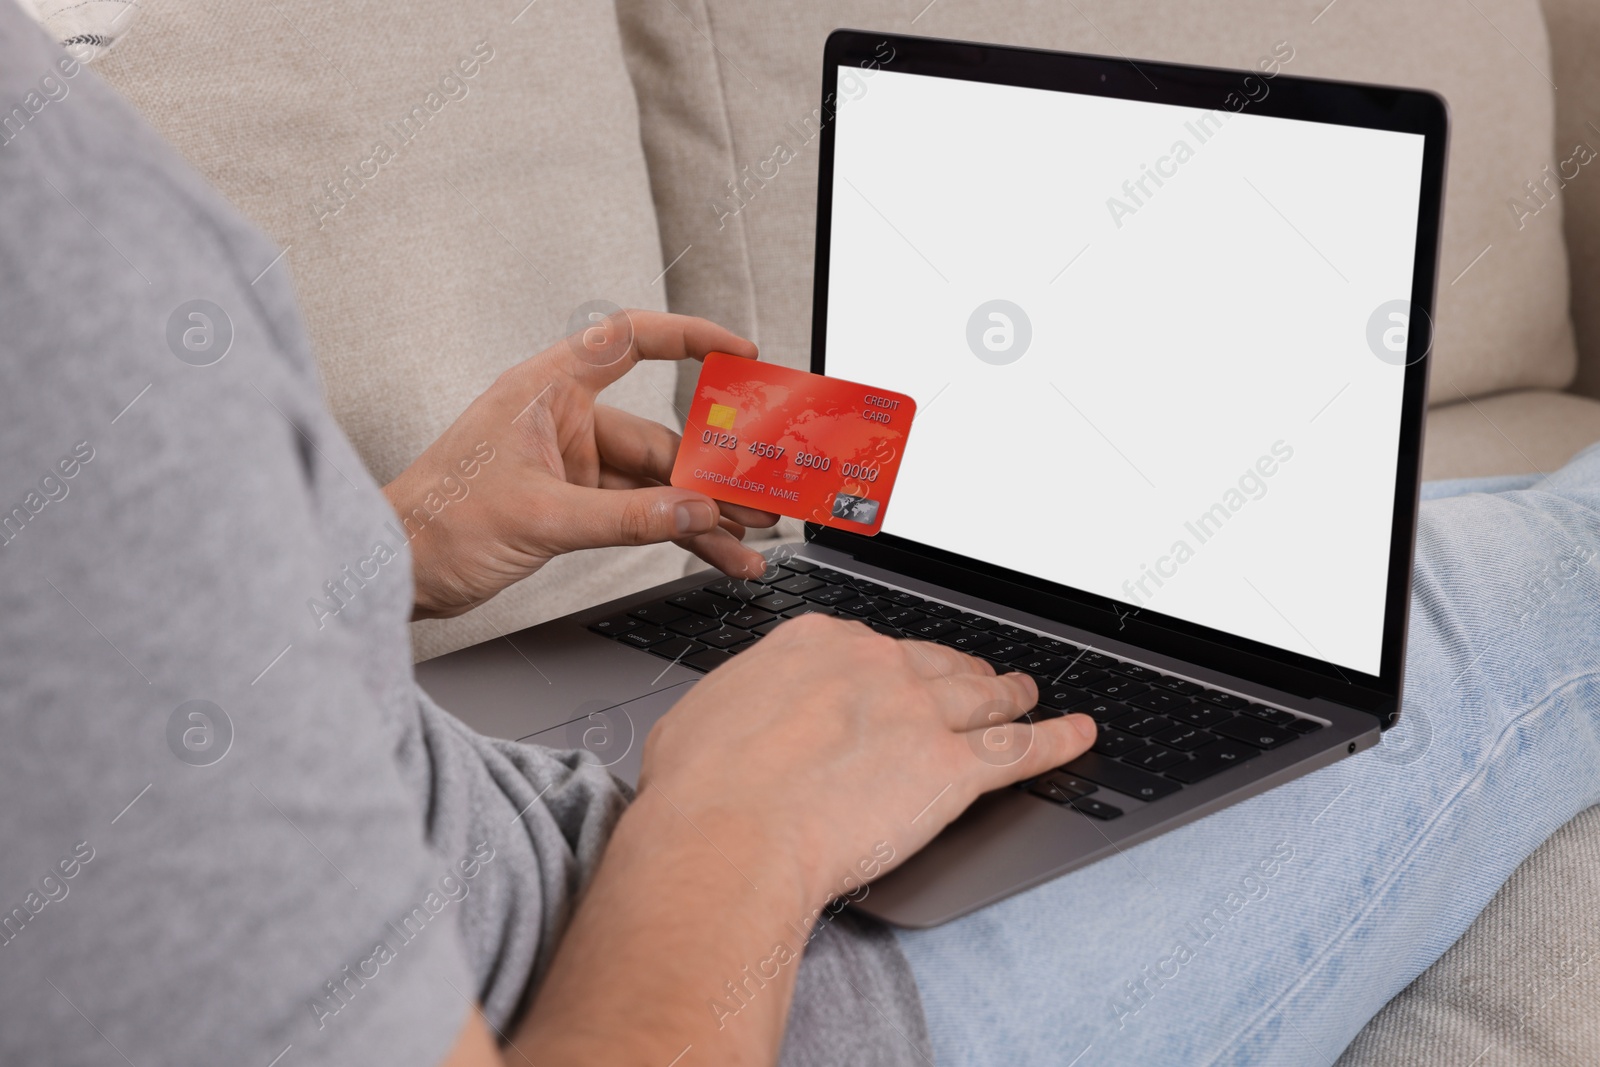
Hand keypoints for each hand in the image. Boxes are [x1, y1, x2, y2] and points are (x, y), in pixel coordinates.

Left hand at [383, 310, 778, 618]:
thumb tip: (697, 512)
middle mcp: (565, 421)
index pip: (630, 340)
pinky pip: (640, 514)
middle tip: (761, 489)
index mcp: (548, 390)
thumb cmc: (438, 522)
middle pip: (660, 434)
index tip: (741, 352)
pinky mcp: (573, 504)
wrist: (396, 569)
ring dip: (703, 511)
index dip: (690, 337)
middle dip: (714, 468)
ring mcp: (572, 465)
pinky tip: (712, 552)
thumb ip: (627, 518)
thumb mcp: (540, 517)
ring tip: (751, 536)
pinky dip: (675, 533)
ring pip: (657, 483)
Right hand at [637, 614, 1098, 906]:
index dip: (889, 665)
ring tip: (1026, 696)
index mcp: (815, 643)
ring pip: (982, 698)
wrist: (728, 834)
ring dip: (1010, 696)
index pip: (870, 646)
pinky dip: (1057, 740)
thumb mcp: (703, 718)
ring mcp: (919, 711)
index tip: (892, 674)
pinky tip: (1078, 735)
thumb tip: (737, 721)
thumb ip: (742, 706)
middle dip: (959, 673)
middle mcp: (874, 664)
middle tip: (977, 679)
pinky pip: (1021, 749)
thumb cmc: (702, 787)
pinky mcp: (951, 768)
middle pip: (935, 664)